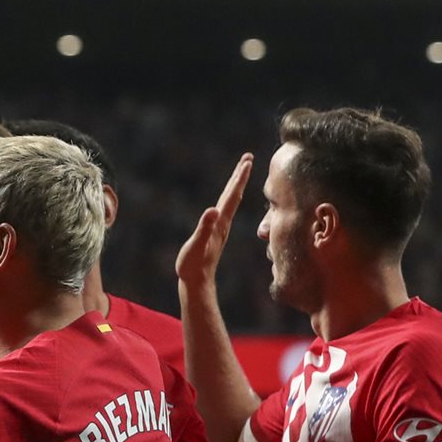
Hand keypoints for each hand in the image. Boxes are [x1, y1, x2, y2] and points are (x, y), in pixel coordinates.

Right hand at [176, 153, 252, 301]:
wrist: (196, 283)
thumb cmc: (193, 266)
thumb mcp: (196, 245)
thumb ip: (204, 228)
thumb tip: (212, 210)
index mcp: (220, 223)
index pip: (231, 195)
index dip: (239, 178)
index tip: (247, 161)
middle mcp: (223, 223)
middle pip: (234, 195)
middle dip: (240, 176)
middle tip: (248, 158)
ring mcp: (220, 228)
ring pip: (231, 202)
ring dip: (236, 186)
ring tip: (240, 173)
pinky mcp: (215, 233)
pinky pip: (225, 210)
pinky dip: (229, 199)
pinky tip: (227, 199)